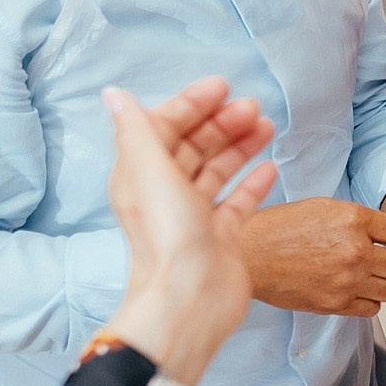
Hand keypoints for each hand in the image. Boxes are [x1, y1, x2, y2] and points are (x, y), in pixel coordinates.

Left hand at [100, 78, 278, 383]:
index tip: (222, 87)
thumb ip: (137, 129)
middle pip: (193, 147)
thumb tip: (114, 94)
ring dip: (239, 147)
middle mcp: (166, 194)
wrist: (190, 299)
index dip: (190, 105)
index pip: (163, 128)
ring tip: (266, 127)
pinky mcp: (221, 238)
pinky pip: (238, 203)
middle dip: (220, 123)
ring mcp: (194, 218)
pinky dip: (253, 183)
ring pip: (217, 171)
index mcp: (142, 176)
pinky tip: (271, 167)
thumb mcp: (149, 172)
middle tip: (252, 108)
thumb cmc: (168, 236)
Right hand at [239, 196, 385, 318]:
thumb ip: (361, 220)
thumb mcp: (325, 207)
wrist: (248, 254)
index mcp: (354, 220)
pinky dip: (368, 300)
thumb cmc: (280, 228)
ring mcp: (347, 280)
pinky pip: (372, 308)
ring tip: (368, 275)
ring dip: (385, 282)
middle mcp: (356, 250)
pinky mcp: (335, 304)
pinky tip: (354, 289)